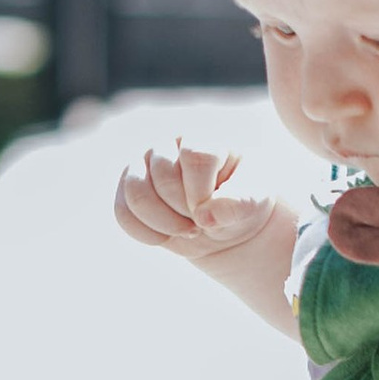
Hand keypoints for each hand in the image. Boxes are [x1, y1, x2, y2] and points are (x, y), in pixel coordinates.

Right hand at [114, 140, 281, 260]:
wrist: (223, 226)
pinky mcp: (128, 190)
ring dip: (163, 223)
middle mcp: (170, 146)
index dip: (202, 192)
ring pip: (136, 194)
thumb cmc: (242, 204)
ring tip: (187, 231)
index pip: (194, 157)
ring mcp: (144, 166)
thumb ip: (240, 203)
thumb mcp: (256, 201)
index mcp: (204, 140)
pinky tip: (166, 238)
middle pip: (163, 177)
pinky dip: (144, 233)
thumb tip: (206, 216)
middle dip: (185, 211)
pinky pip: (122, 213)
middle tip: (204, 224)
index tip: (216, 214)